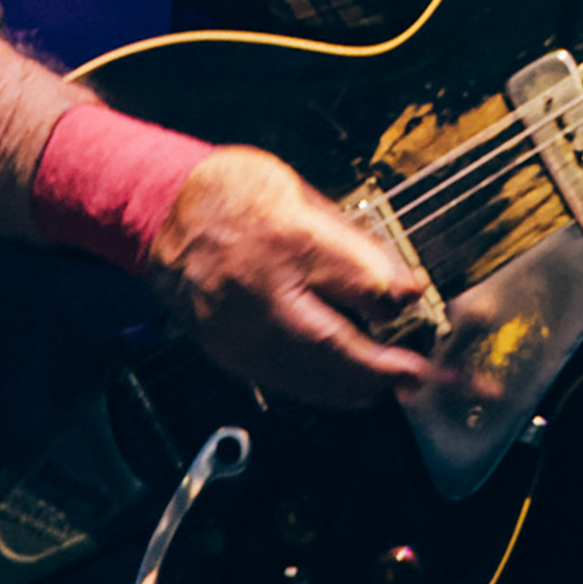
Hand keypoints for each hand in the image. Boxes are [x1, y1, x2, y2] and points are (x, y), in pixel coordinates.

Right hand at [146, 146, 436, 409]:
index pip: (354, 279)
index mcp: (286, 237)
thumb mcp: (305, 199)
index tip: (417, 306)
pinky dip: (316, 387)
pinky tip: (342, 388)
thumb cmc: (236, 195)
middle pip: (328, 342)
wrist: (164, 210)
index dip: (392, 300)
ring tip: (387, 388)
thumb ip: (353, 247)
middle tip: (414, 377)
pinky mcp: (222, 349)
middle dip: (377, 367)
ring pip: (302, 372)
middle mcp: (259, 289)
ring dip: (350, 386)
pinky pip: (277, 377)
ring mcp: (235, 327)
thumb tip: (400, 288)